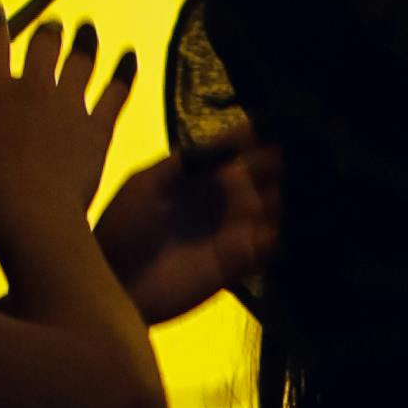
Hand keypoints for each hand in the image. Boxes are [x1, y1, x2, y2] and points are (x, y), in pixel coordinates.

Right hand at [0, 8, 133, 263]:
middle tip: (52, 26)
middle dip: (48, 31)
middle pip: (43, 45)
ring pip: (81, 61)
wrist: (31, 215)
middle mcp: (32, 89)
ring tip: (88, 29)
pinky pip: (116, 92)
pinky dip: (124, 72)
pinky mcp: (97, 128)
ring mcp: (69, 106)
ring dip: (85, 41)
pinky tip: (130, 57)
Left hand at [96, 123, 279, 326]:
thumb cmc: (124, 228)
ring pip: (274, 208)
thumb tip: (221, 137)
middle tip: (288, 160)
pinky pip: (269, 246)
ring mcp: (233, 229)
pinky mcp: (239, 262)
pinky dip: (277, 237)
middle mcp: (222, 196)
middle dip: (278, 165)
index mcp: (200, 173)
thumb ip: (184, 162)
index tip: (276, 123)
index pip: (238, 148)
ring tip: (291, 192)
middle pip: (264, 174)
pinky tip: (275, 228)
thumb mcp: (147, 184)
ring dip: (284, 199)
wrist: (115, 284)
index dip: (257, 135)